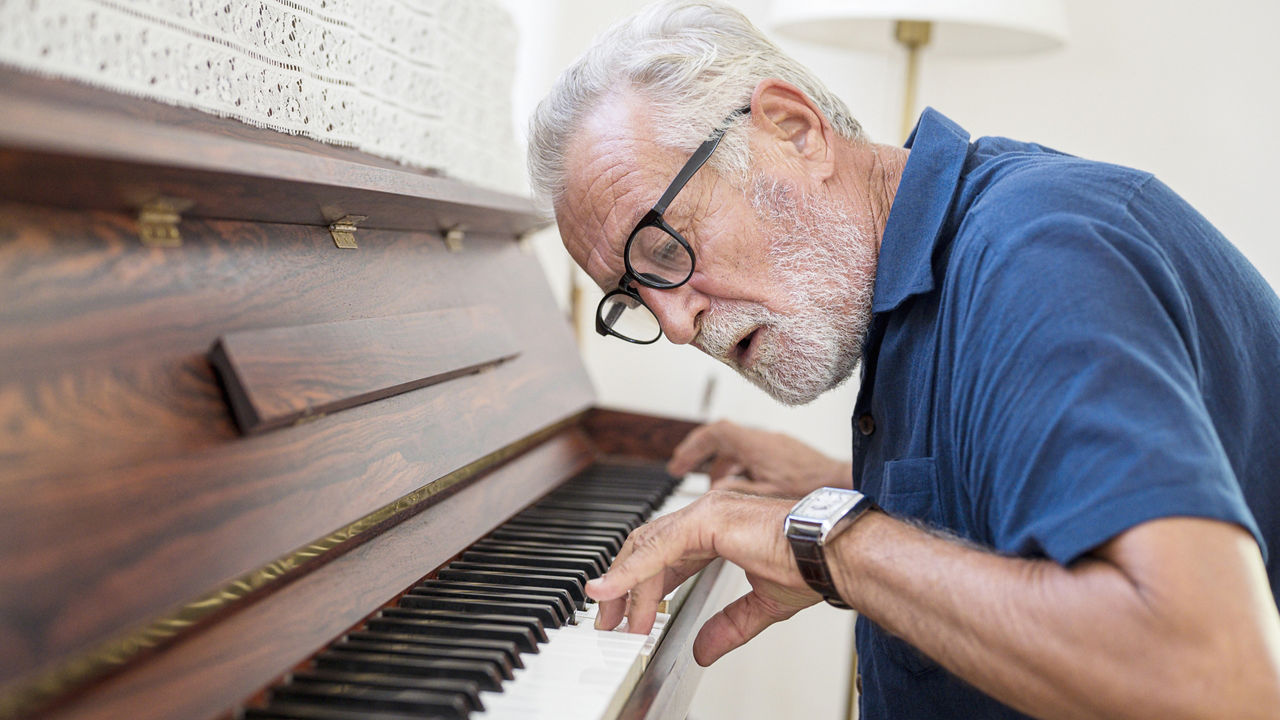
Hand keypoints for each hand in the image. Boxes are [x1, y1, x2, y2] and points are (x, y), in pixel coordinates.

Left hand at [585, 490, 821, 665]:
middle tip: (610, 622)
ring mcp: (705, 513)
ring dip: (625, 587)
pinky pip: (658, 549)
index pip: (665, 554)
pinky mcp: (706, 520)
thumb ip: (728, 625)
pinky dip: (630, 572)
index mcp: (718, 530)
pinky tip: (611, 591)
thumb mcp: (760, 606)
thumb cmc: (810, 566)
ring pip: (648, 550)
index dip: (643, 585)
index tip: (630, 616)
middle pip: (648, 548)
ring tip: (615, 622)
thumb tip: (702, 651)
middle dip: (624, 587)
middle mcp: (707, 515)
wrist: (832, 555)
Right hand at [667, 420, 851, 496]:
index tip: (679, 462)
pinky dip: (740, 469)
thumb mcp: (765, 496)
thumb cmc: (811, 491)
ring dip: (722, 467)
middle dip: (702, 456)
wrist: (842, 486)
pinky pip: (753, 456)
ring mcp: (775, 445)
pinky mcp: (785, 454)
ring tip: (715, 491)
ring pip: (738, 450)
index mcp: (756, 446)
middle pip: (723, 440)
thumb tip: (713, 492)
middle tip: (685, 472)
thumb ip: (735, 492)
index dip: (693, 445)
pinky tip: (741, 490)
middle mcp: (764, 440)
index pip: (715, 433)